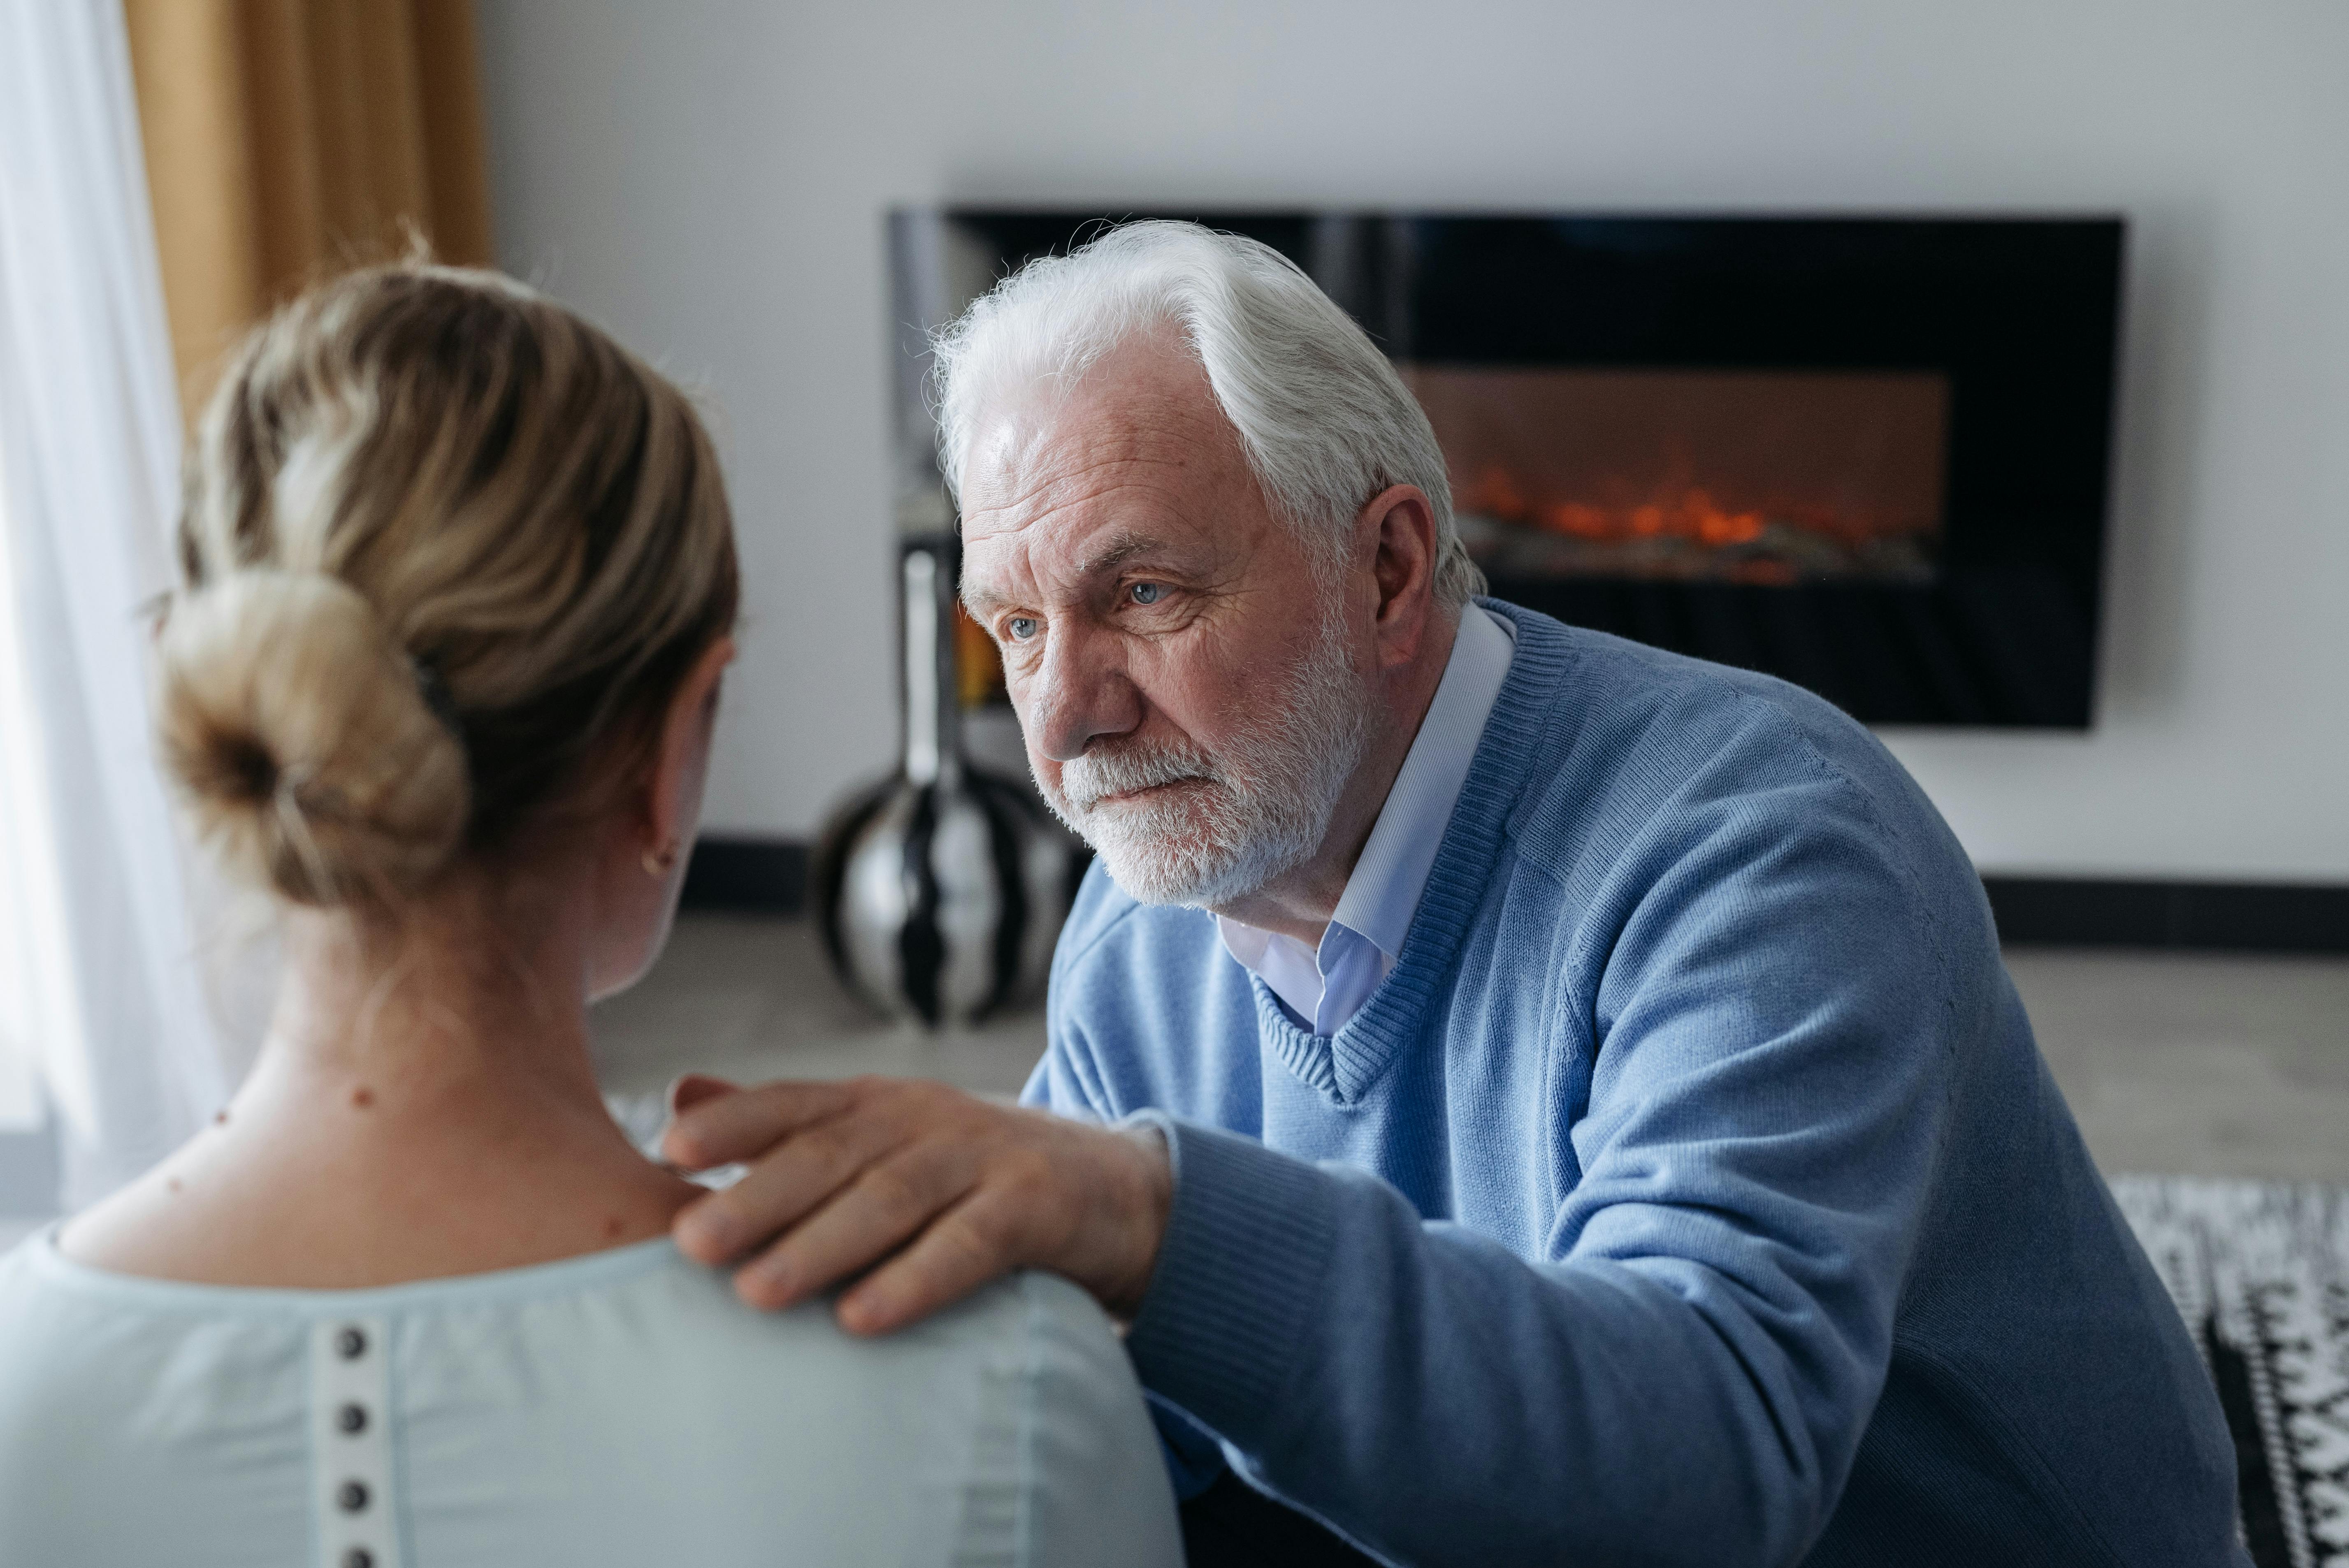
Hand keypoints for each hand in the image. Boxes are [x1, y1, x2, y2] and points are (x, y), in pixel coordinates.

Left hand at [660, 1074, 1172, 1334]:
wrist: (1111, 1189)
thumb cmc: (967, 1173)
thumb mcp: (880, 1139)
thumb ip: (783, 1125)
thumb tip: (679, 1098)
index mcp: (877, 1102)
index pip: (795, 1103)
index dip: (733, 1123)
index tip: (667, 1148)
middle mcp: (923, 1118)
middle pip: (831, 1155)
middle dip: (756, 1198)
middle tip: (687, 1243)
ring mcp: (983, 1156)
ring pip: (891, 1199)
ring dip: (820, 1245)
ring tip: (756, 1292)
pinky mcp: (1036, 1205)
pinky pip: (970, 1244)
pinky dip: (915, 1280)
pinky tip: (863, 1319)